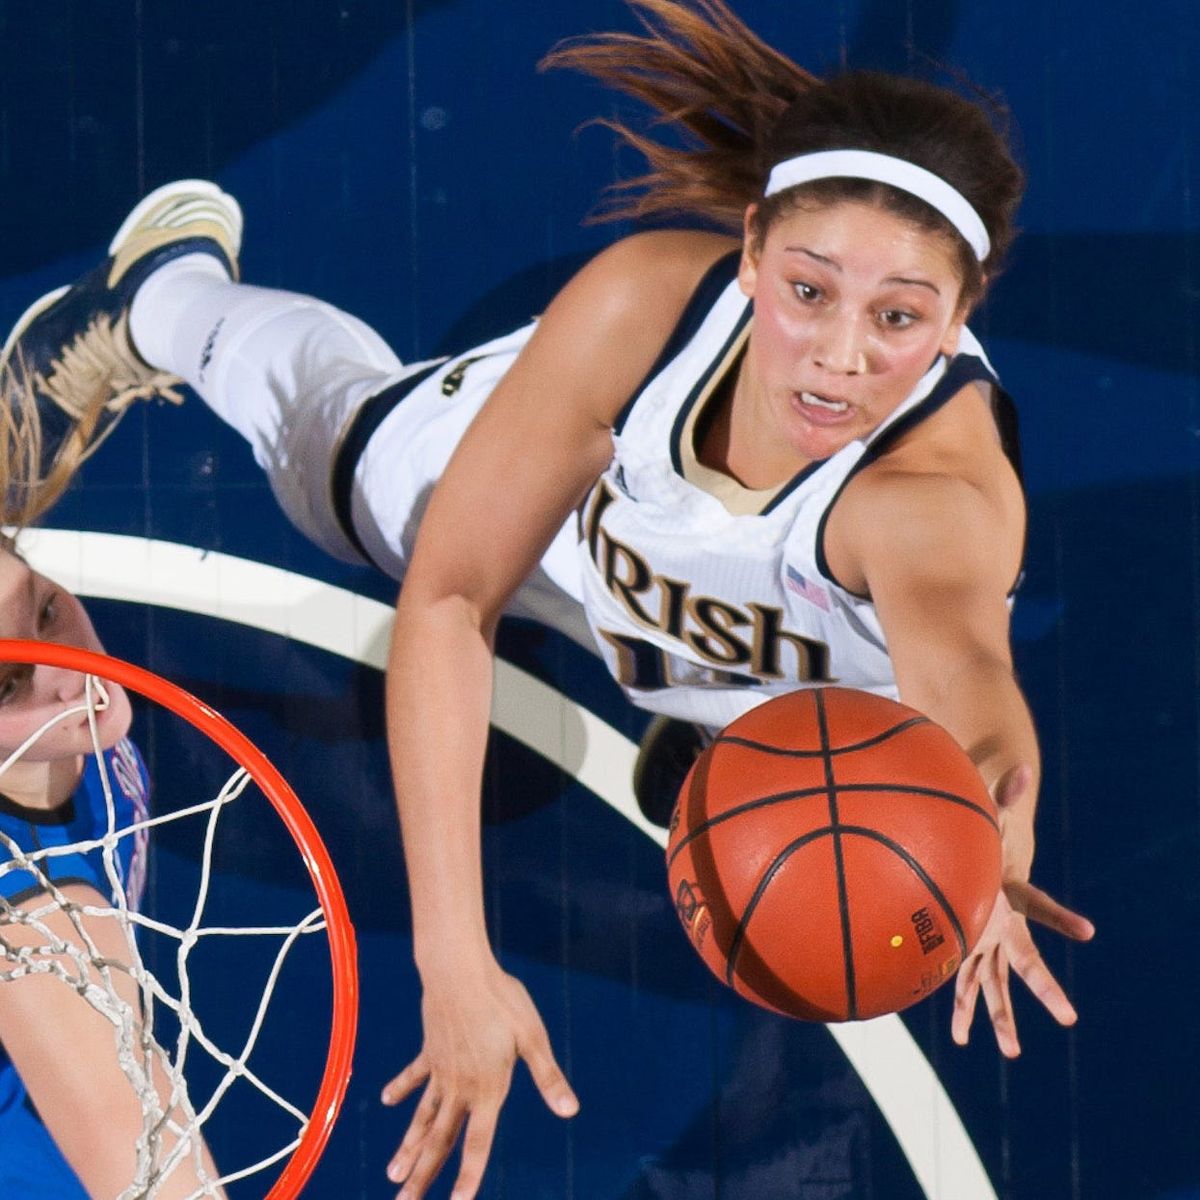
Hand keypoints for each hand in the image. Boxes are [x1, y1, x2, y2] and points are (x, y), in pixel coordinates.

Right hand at [381, 963, 578, 1199]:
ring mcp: (440, 1070)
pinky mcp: (430, 1050)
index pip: (477, 1142)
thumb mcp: (532, 1037)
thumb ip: (548, 1077)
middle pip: (440, 1140)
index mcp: (487, 1088)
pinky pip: (415, 1076)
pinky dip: (401, 1089)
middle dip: (422, 1176)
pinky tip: (388, 1101)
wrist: (458, 970)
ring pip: (423, 1118)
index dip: (468, 1176)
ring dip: (408, 1147)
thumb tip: (570, 1111)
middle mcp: (459, 1087)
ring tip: (393, 1175)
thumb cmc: (502, 1000)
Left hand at [951, 766, 1094, 1055]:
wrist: (981, 866)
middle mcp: (1004, 928)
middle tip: (1070, 1016)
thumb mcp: (994, 816)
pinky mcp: (965, 950)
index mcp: (1011, 898)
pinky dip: (961, 1008)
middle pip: (1028, 964)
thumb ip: (1003, 793)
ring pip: (997, 987)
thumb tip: (1020, 766)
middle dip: (1046, 990)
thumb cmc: (987, 840)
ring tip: (1011, 1053)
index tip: (1089, 932)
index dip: (1064, 918)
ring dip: (1000, 1018)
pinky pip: (963, 983)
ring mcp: (986, 943)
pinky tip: (959, 1038)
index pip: (1043, 906)